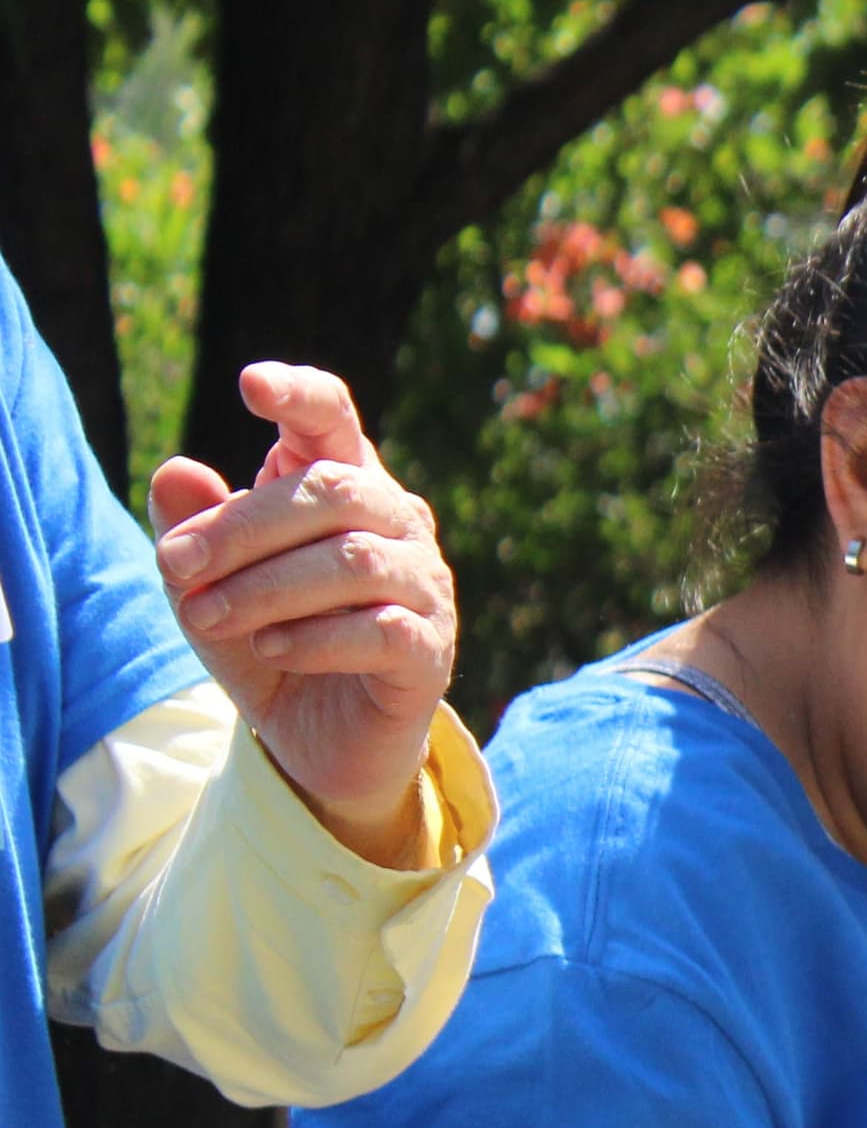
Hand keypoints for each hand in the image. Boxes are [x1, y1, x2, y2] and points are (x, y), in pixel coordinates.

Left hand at [147, 364, 458, 862]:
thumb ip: (192, 532)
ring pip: (352, 561)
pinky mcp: (431, 651)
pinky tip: (269, 649)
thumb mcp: (209, 587)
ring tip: (204, 617)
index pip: (335, 420)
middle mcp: (397, 523)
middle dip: (240, 527)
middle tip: (174, 565)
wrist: (319, 742)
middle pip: (330, 491)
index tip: (250, 385)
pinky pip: (380, 629)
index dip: (301, 394)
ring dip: (264, 588)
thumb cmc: (271, 643)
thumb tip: (176, 470)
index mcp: (345, 487)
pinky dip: (314, 637)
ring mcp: (424, 586)